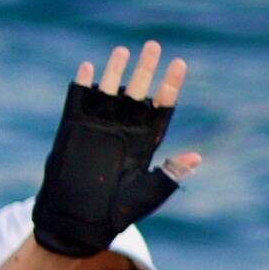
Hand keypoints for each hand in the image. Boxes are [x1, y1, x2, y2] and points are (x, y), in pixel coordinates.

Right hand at [31, 39, 200, 259]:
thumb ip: (169, 173)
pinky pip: (78, 102)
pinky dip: (82, 85)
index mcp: (144, 142)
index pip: (161, 106)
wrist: (75, 223)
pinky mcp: (72, 131)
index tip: (179, 64)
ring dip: (115, 71)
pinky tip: (88, 67)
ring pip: (108, 91)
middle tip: (153, 45)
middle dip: (146, 68)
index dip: (170, 85)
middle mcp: (123, 130)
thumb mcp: (147, 194)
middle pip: (138, 91)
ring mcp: (97, 129)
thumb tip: (196, 157)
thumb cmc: (114, 214)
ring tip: (122, 50)